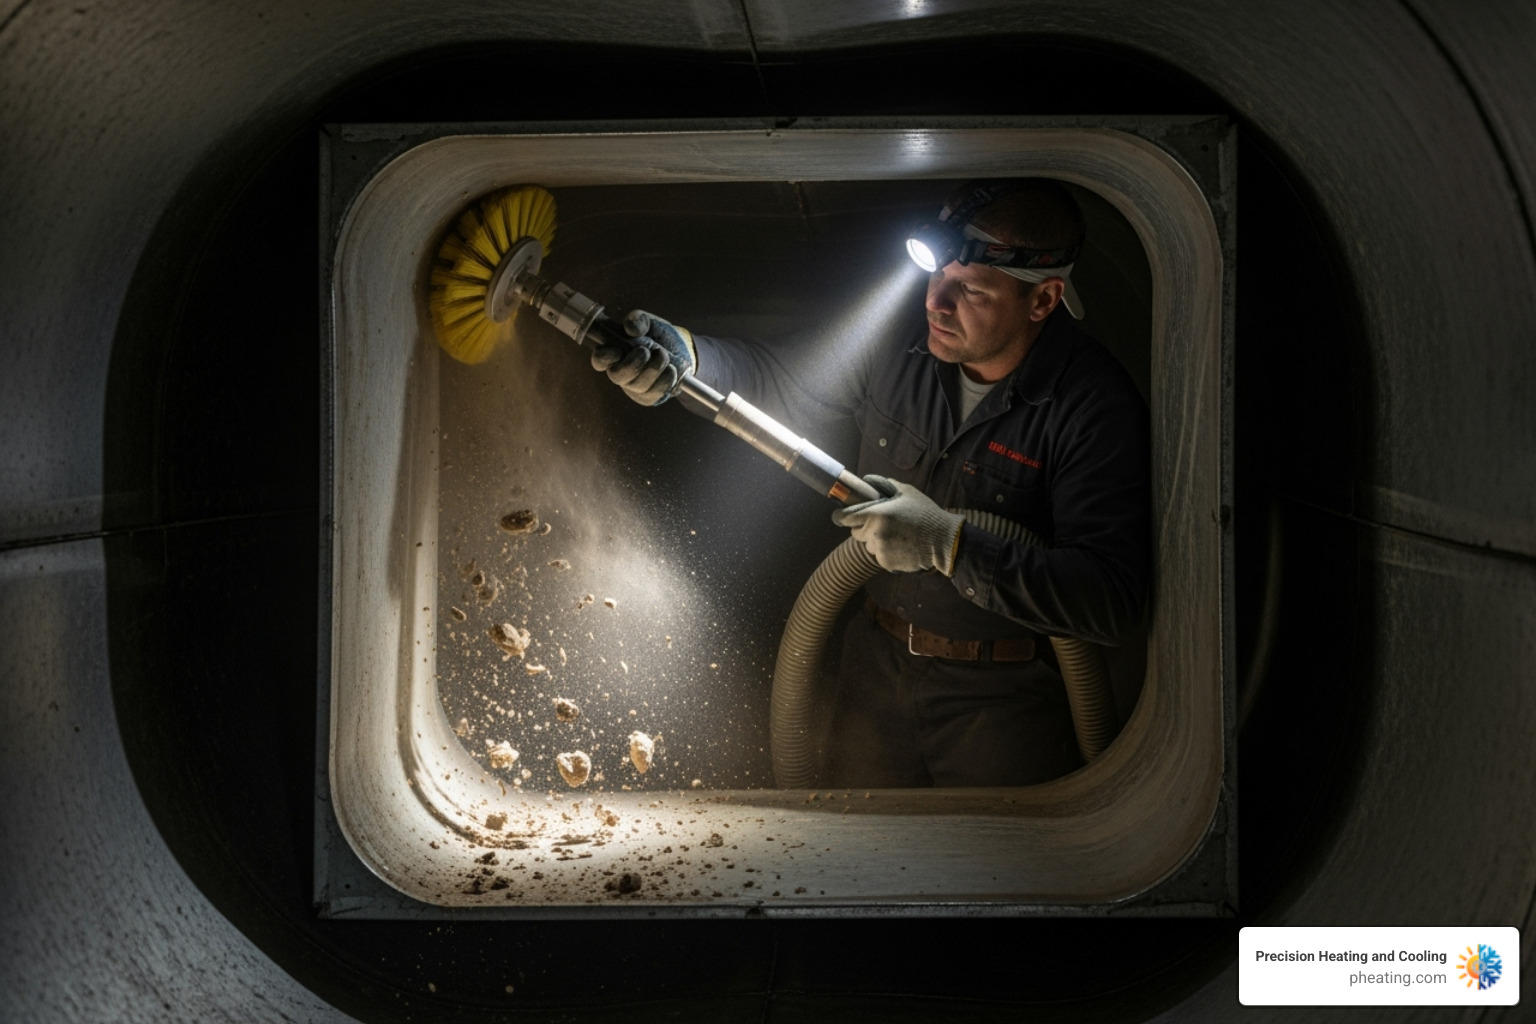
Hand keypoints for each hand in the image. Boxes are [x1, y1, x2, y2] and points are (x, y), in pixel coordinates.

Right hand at [590, 309, 696, 405]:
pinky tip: (671, 369)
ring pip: (638, 385)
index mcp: (614, 353)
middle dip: (633, 364)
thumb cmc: (657, 335)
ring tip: (664, 355)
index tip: (618, 350)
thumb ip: (638, 320)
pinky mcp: (648, 396)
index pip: (599, 360)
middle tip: (646, 350)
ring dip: (654, 368)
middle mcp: (620, 372)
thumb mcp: (649, 322)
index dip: (604, 357)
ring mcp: (634, 387)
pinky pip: (654, 392)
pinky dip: (665, 379)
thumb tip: (630, 328)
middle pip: (617, 376)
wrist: (681, 350)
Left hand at [831, 475, 964, 574]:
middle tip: (882, 524)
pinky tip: (902, 545)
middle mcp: (874, 533)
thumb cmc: (925, 514)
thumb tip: (866, 480)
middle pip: (855, 533)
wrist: (943, 541)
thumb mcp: (906, 492)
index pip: (844, 518)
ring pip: (868, 545)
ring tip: (897, 535)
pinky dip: (886, 552)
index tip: (843, 517)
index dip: (842, 517)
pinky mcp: (886, 563)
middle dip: (864, 528)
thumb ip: (884, 484)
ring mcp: (880, 550)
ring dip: (876, 541)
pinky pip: (879, 556)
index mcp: (876, 514)